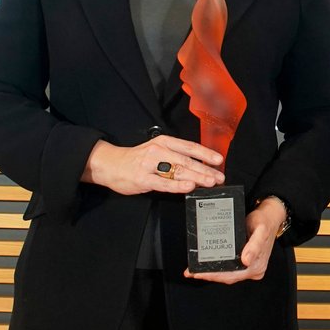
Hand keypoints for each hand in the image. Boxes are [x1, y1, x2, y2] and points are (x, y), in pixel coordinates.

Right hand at [81, 135, 225, 196]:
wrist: (110, 164)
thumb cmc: (136, 159)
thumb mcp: (156, 150)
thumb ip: (175, 156)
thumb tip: (198, 165)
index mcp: (163, 142)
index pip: (189, 147)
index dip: (205, 153)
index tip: (219, 160)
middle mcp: (158, 151)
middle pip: (186, 161)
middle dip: (205, 169)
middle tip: (219, 177)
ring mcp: (150, 165)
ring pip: (177, 171)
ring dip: (196, 177)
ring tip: (210, 182)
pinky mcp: (143, 179)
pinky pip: (164, 183)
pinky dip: (178, 185)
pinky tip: (189, 187)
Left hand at [190, 196, 286, 283]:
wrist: (270, 216)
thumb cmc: (264, 221)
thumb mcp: (260, 230)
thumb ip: (254, 245)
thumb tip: (246, 260)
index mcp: (258, 265)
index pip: (233, 275)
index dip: (215, 275)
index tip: (200, 273)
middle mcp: (255, 269)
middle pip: (229, 277)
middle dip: (209, 275)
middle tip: (192, 272)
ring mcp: (250, 267)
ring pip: (228, 275)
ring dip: (212, 273)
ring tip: (195, 270)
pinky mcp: (246, 263)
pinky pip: (231, 270)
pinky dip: (218, 269)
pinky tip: (207, 266)